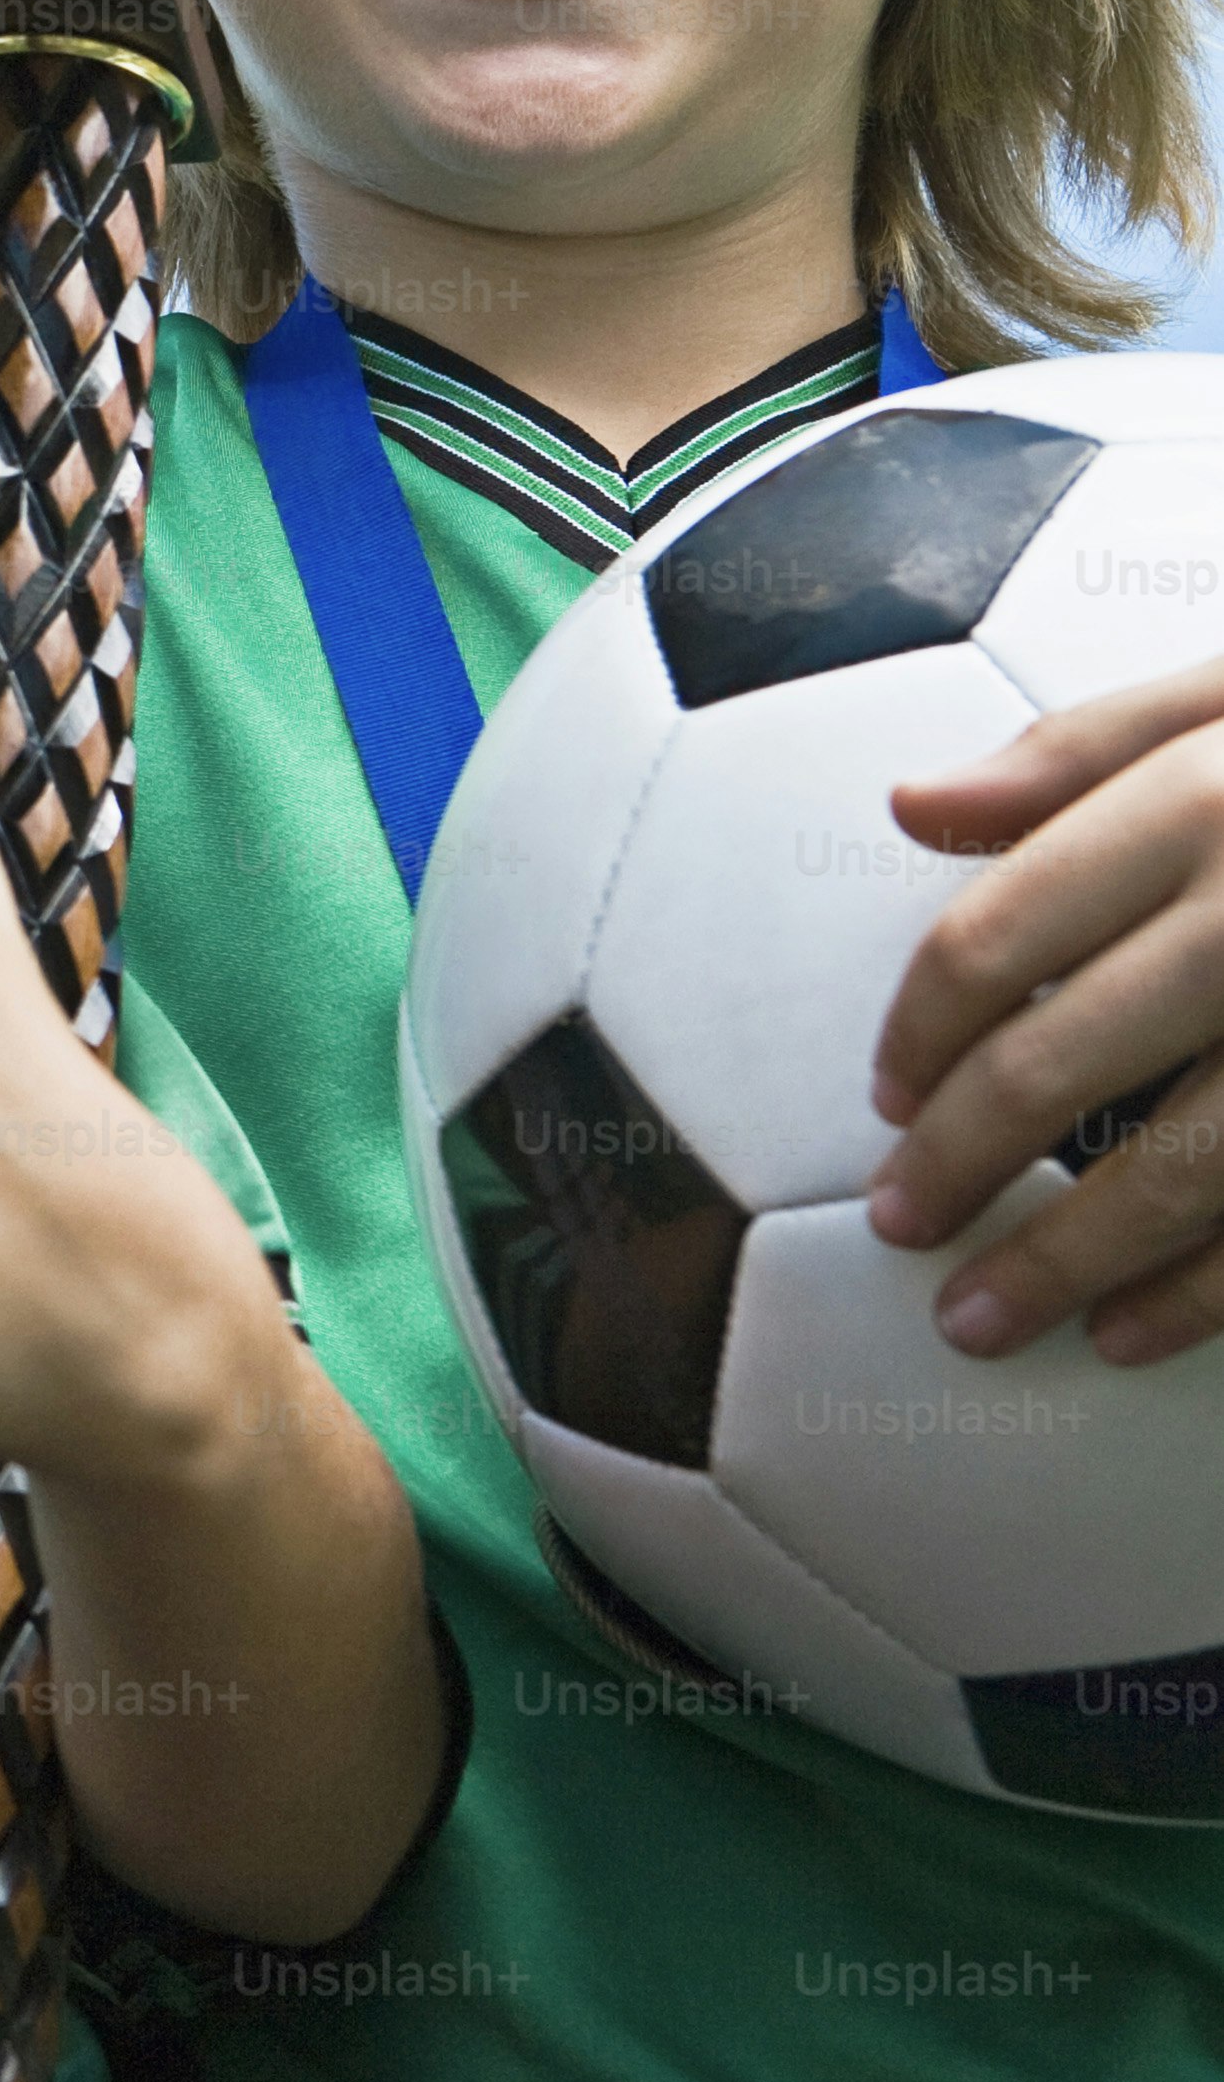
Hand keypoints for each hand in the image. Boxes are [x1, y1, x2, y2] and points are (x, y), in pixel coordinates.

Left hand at [878, 656, 1223, 1362]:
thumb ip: (1082, 748)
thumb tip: (917, 804)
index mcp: (1200, 806)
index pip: (992, 942)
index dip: (920, 1033)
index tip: (889, 1097)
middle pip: (1056, 1066)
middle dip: (958, 1162)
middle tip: (901, 1223)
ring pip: (1175, 1170)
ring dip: (1062, 1259)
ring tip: (982, 1319)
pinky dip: (1201, 1296)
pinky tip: (1130, 1332)